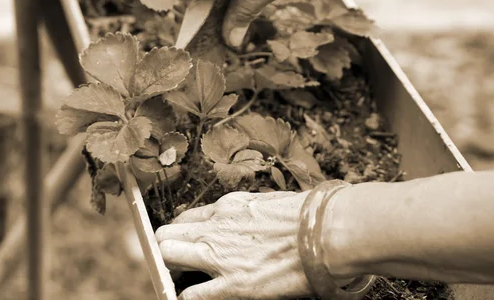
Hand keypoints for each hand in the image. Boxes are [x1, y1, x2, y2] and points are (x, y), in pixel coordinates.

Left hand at [155, 190, 313, 298]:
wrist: (326, 232)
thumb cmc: (307, 216)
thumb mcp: (270, 202)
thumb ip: (249, 212)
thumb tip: (247, 217)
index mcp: (228, 207)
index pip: (187, 218)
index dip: (182, 233)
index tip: (185, 242)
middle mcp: (216, 228)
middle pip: (167, 234)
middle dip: (167, 249)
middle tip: (176, 263)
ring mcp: (220, 256)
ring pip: (168, 256)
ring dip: (170, 269)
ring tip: (178, 280)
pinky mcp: (232, 285)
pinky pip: (191, 295)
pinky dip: (187, 298)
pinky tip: (192, 298)